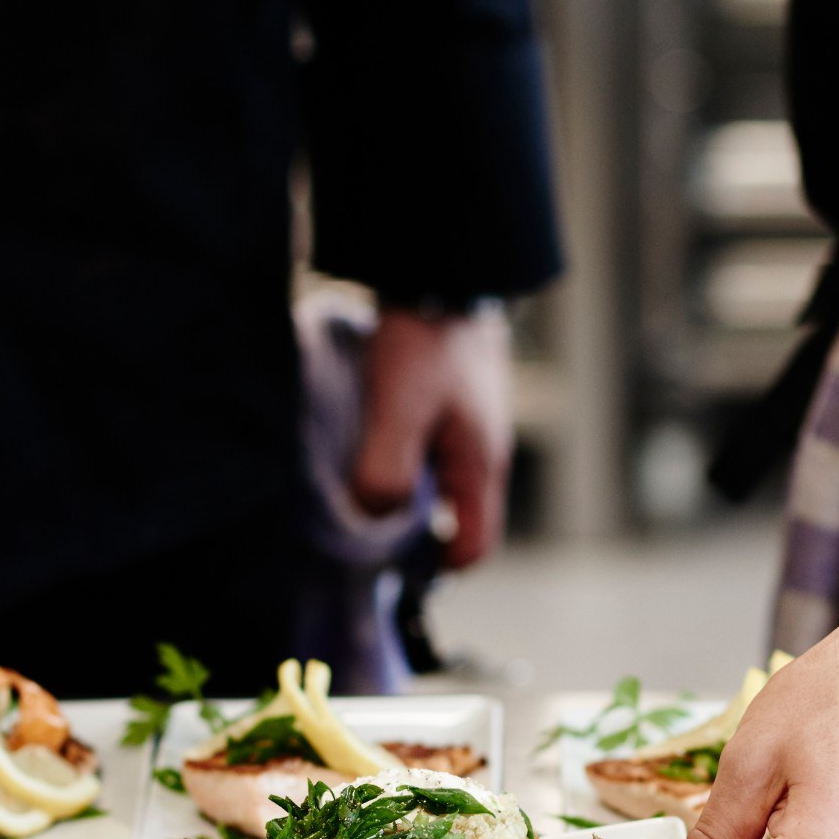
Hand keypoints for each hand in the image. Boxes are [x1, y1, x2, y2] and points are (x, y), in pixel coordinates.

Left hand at [350, 304, 512, 568]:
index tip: (390, 568)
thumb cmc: (426, 341)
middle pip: (454, 520)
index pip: (474, 546)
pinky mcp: (449, 407)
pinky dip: (400, 463)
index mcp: (480, 465)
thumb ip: (386, 473)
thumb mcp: (399, 412)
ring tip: (357, 490)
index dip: (436, 569)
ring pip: (437, 486)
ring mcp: (468, 430)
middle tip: (362, 532)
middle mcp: (481, 454)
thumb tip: (371, 521)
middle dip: (412, 535)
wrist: (441, 269)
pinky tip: (367, 448)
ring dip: (401, 495)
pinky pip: (427, 454)